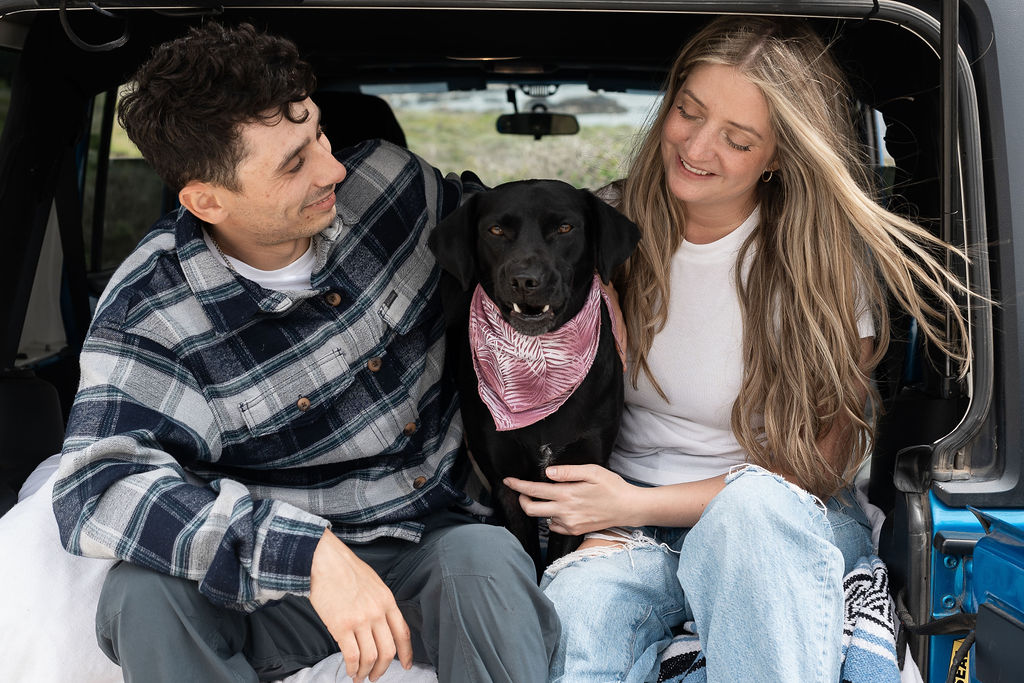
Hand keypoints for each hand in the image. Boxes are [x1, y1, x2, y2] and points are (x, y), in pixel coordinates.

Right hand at [308, 530, 412, 682]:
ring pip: (371, 657)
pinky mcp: (342, 626)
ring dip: (366, 672)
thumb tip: (380, 626)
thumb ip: (380, 604)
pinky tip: (349, 670)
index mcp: (387, 601)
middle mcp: (377, 612)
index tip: (405, 665)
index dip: (406, 653)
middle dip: (383, 669)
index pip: (403, 633)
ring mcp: (360, 620)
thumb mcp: (373, 583)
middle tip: (376, 676)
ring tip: (360, 676)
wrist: (324, 561)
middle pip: (388, 650)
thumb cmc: (345, 570)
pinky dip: (352, 668)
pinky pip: (352, 656)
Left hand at [503, 464, 637, 535]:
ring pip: (542, 518)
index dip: (518, 486)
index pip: (533, 490)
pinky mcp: (575, 531)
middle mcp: (564, 511)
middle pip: (530, 509)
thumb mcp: (592, 471)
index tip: (508, 481)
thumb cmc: (612, 486)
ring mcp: (569, 524)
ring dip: (538, 508)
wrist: (628, 508)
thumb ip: (568, 472)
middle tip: (523, 491)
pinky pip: (554, 526)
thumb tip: (547, 473)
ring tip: (545, 498)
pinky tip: (560, 509)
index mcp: (566, 494)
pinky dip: (552, 517)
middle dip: (522, 499)